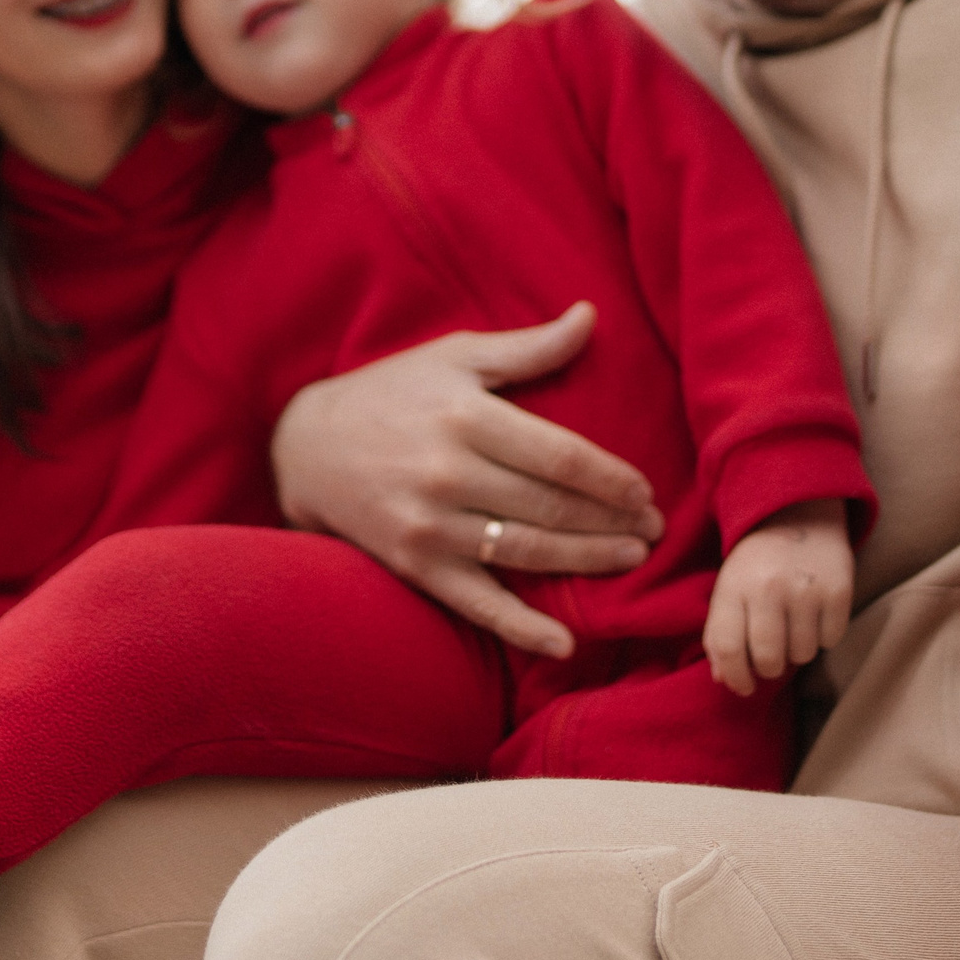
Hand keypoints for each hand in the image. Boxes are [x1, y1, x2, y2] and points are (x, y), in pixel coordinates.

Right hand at [270, 302, 664, 659]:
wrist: (305, 446)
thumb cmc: (391, 392)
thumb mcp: (456, 357)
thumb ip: (528, 348)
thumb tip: (591, 316)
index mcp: (467, 417)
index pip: (560, 456)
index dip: (611, 478)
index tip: (645, 489)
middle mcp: (449, 473)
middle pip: (552, 506)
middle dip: (611, 521)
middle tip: (654, 529)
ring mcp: (430, 525)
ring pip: (527, 551)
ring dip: (587, 560)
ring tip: (630, 558)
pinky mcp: (414, 565)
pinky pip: (477, 604)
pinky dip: (521, 628)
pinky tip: (564, 644)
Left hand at [703, 499, 856, 695]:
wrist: (799, 515)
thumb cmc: (758, 563)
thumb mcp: (729, 588)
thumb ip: (720, 633)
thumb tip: (723, 679)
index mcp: (734, 586)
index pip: (728, 647)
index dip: (735, 677)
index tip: (743, 687)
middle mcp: (768, 587)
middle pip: (768, 658)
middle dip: (769, 669)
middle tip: (772, 659)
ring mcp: (805, 588)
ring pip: (802, 654)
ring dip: (797, 651)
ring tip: (793, 626)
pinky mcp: (838, 590)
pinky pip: (831, 640)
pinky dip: (823, 636)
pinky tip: (814, 613)